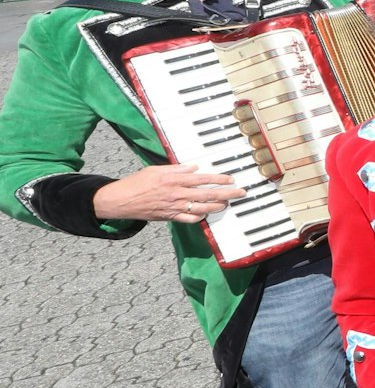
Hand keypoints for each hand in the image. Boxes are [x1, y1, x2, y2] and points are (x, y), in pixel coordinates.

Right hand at [91, 163, 244, 223]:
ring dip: (218, 206)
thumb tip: (194, 167)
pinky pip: (190, 220)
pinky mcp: (170, 217)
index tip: (231, 179)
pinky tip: (207, 215)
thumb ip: (177, 168)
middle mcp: (177, 193)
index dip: (219, 179)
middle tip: (240, 193)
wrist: (120, 200)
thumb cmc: (137, 182)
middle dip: (227, 194)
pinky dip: (201, 218)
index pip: (203, 179)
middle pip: (208, 194)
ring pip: (202, 208)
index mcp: (174, 179)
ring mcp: (174, 207)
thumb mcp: (156, 169)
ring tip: (227, 204)